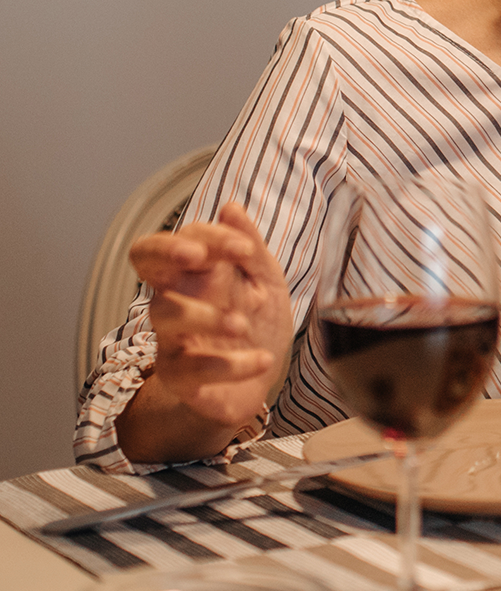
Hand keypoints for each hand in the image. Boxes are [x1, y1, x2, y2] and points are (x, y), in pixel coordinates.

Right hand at [127, 203, 292, 430]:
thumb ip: (250, 249)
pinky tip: (262, 361)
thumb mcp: (265, 282)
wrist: (259, 383)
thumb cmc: (257, 323)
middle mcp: (177, 297)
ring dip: (206, 315)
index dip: (207, 237)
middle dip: (166, 250)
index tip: (243, 250)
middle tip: (196, 256)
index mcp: (198, 271)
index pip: (184, 238)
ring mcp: (174, 336)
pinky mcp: (180, 376)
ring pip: (165, 313)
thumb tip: (231, 207)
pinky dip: (230, 364)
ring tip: (243, 324)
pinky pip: (190, 367)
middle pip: (146, 261)